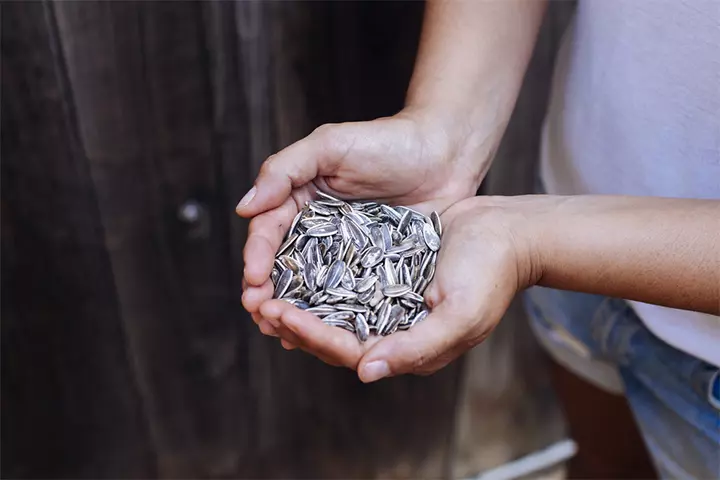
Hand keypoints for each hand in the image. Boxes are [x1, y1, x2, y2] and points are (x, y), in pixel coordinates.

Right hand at [237, 108, 492, 342]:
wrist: (444, 155)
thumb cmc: (387, 142)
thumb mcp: (330, 146)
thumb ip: (284, 170)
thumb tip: (245, 207)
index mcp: (299, 201)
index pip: (269, 231)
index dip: (257, 255)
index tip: (253, 279)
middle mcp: (317, 231)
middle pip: (283, 266)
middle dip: (267, 291)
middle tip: (260, 314)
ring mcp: (344, 254)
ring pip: (311, 286)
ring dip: (293, 311)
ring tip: (280, 332)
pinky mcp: (372, 270)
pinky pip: (348, 295)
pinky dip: (331, 316)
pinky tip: (319, 335)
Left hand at [259, 195, 549, 378]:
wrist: (509, 231)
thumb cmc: (491, 275)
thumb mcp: (461, 317)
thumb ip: (415, 348)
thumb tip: (365, 371)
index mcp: (408, 346)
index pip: (349, 350)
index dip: (313, 335)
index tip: (282, 314)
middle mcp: (394, 327)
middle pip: (334, 335)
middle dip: (297, 322)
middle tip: (260, 304)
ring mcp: (389, 299)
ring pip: (335, 309)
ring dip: (301, 301)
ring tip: (268, 289)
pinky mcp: (386, 271)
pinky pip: (346, 280)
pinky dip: (320, 277)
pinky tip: (296, 265)